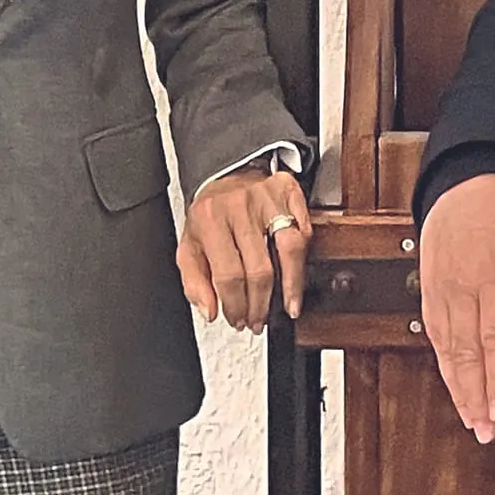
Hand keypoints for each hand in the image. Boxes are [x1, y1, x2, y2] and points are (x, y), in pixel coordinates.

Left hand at [179, 163, 310, 329]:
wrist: (226, 174)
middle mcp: (239, 206)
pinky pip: (305, 230)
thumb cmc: (210, 214)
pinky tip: (296, 275)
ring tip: (289, 307)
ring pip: (290, 248)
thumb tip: (210, 311)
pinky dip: (303, 257)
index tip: (238, 320)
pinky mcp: (289, 190)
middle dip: (261, 304)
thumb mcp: (189, 245)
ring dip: (291, 286)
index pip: (227, 275)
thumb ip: (194, 281)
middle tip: (258, 321)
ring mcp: (267, 197)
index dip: (236, 305)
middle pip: (259, 269)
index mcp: (209, 219)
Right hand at [419, 173, 494, 444]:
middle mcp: (462, 283)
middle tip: (485, 432)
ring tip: (471, 420)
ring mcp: (440, 286)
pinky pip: (432, 332)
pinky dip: (443, 363)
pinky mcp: (427, 286)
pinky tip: (454, 386)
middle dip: (475, 396)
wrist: (470, 176)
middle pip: (466, 351)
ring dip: (457, 388)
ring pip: (445, 347)